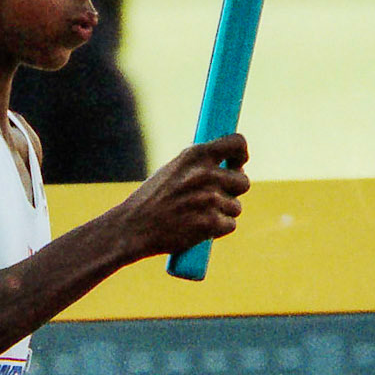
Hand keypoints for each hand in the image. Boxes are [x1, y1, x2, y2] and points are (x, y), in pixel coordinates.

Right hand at [114, 135, 249, 262]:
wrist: (131, 228)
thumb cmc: (149, 201)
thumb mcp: (172, 170)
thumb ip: (199, 165)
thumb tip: (229, 164)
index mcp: (196, 155)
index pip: (237, 143)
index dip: (241, 154)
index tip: (238, 163)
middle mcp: (205, 173)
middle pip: (243, 181)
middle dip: (233, 191)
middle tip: (215, 199)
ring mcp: (209, 198)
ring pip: (236, 207)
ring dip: (223, 213)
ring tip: (198, 216)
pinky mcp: (210, 222)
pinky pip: (230, 225)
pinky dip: (218, 230)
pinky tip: (199, 229)